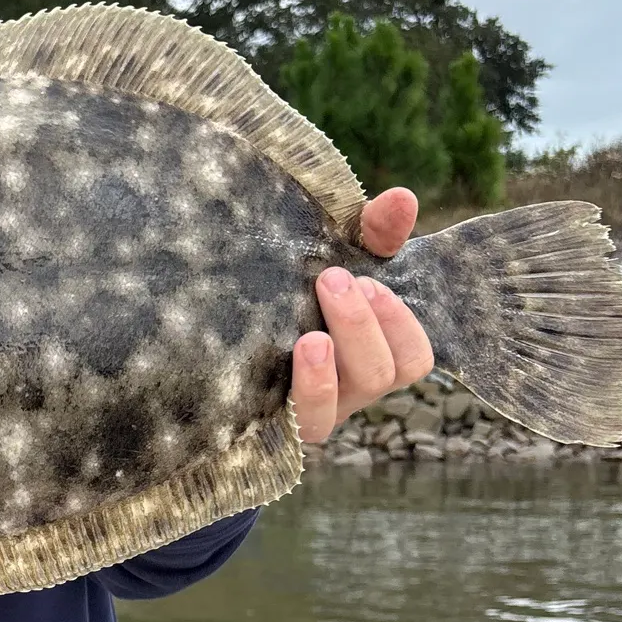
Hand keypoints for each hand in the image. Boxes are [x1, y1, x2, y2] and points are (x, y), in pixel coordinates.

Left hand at [289, 187, 435, 442]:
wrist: (207, 330)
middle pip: (381, 377)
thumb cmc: (292, 289)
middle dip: (361, 327)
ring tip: (312, 335)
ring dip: (328, 370)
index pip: (414, 358)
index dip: (402, 324)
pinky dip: (302, 392)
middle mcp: (348, 390)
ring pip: (339, 406)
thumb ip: (371, 231)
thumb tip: (402, 197)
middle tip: (333, 279)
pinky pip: (294, 424)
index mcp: (372, 354)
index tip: (371, 279)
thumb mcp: (333, 255)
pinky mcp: (270, 421)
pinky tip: (291, 357)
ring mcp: (309, 409)